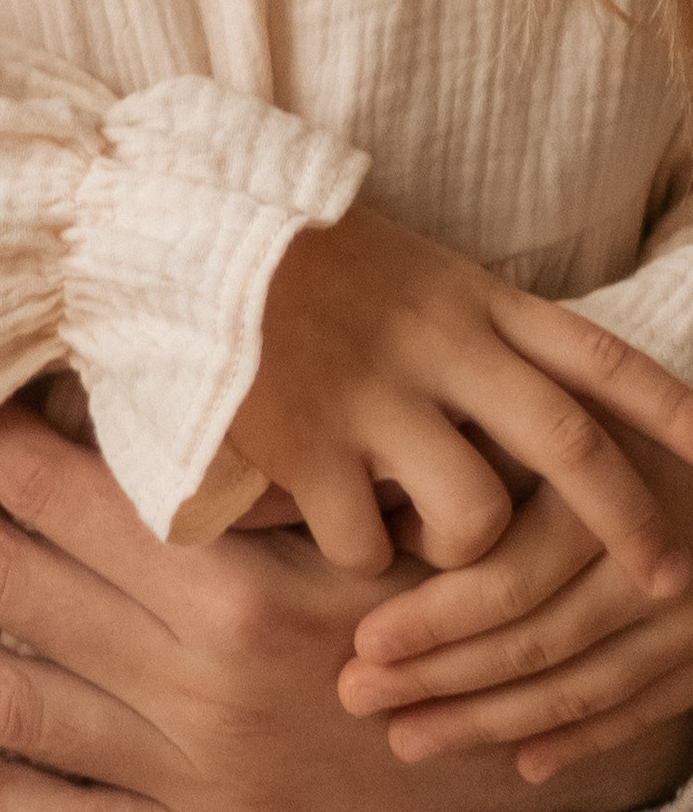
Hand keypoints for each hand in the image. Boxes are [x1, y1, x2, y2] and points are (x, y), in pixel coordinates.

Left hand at [0, 407, 687, 811]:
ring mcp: (189, 768)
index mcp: (223, 580)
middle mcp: (190, 677)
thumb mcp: (342, 509)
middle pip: (1, 577)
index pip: (50, 489)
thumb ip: (223, 468)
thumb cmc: (424, 588)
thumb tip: (88, 393)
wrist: (522, 733)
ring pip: (2, 698)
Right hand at [229, 208, 692, 586]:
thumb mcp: (405, 265)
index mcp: (467, 296)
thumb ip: (473, 324)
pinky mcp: (301, 445)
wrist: (169, 230)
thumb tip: (548, 393)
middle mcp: (434, 346)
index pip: (599, 355)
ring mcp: (368, 396)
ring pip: (475, 517)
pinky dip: (368, 562)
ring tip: (433, 542)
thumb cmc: (291, 249)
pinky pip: (368, 548)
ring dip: (470, 554)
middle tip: (668, 581)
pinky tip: (342, 533)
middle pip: (566, 448)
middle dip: (630, 524)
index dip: (674, 411)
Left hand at [343, 408, 692, 782]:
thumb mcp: (548, 407)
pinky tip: (524, 765)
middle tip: (357, 698)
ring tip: (409, 739)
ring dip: (491, 723)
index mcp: (603, 496)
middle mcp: (655, 562)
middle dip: (440, 680)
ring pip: (582, 688)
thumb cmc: (612, 413)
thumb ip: (480, 455)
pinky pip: (644, 708)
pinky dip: (583, 740)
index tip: (363, 644)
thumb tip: (384, 519)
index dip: (434, 621)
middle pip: (536, 641)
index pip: (510, 580)